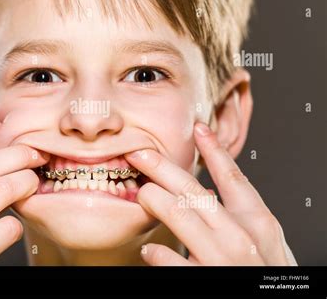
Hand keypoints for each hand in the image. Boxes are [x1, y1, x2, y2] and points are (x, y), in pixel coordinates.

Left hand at [125, 122, 296, 265]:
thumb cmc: (268, 275)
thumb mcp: (266, 242)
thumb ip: (240, 217)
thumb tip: (208, 194)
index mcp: (258, 223)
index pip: (233, 177)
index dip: (214, 150)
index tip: (198, 128)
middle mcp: (239, 236)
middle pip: (193, 190)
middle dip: (161, 167)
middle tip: (139, 155)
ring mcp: (220, 259)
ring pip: (177, 213)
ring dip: (153, 199)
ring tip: (142, 195)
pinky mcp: (201, 280)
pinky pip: (168, 258)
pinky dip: (154, 251)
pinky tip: (149, 249)